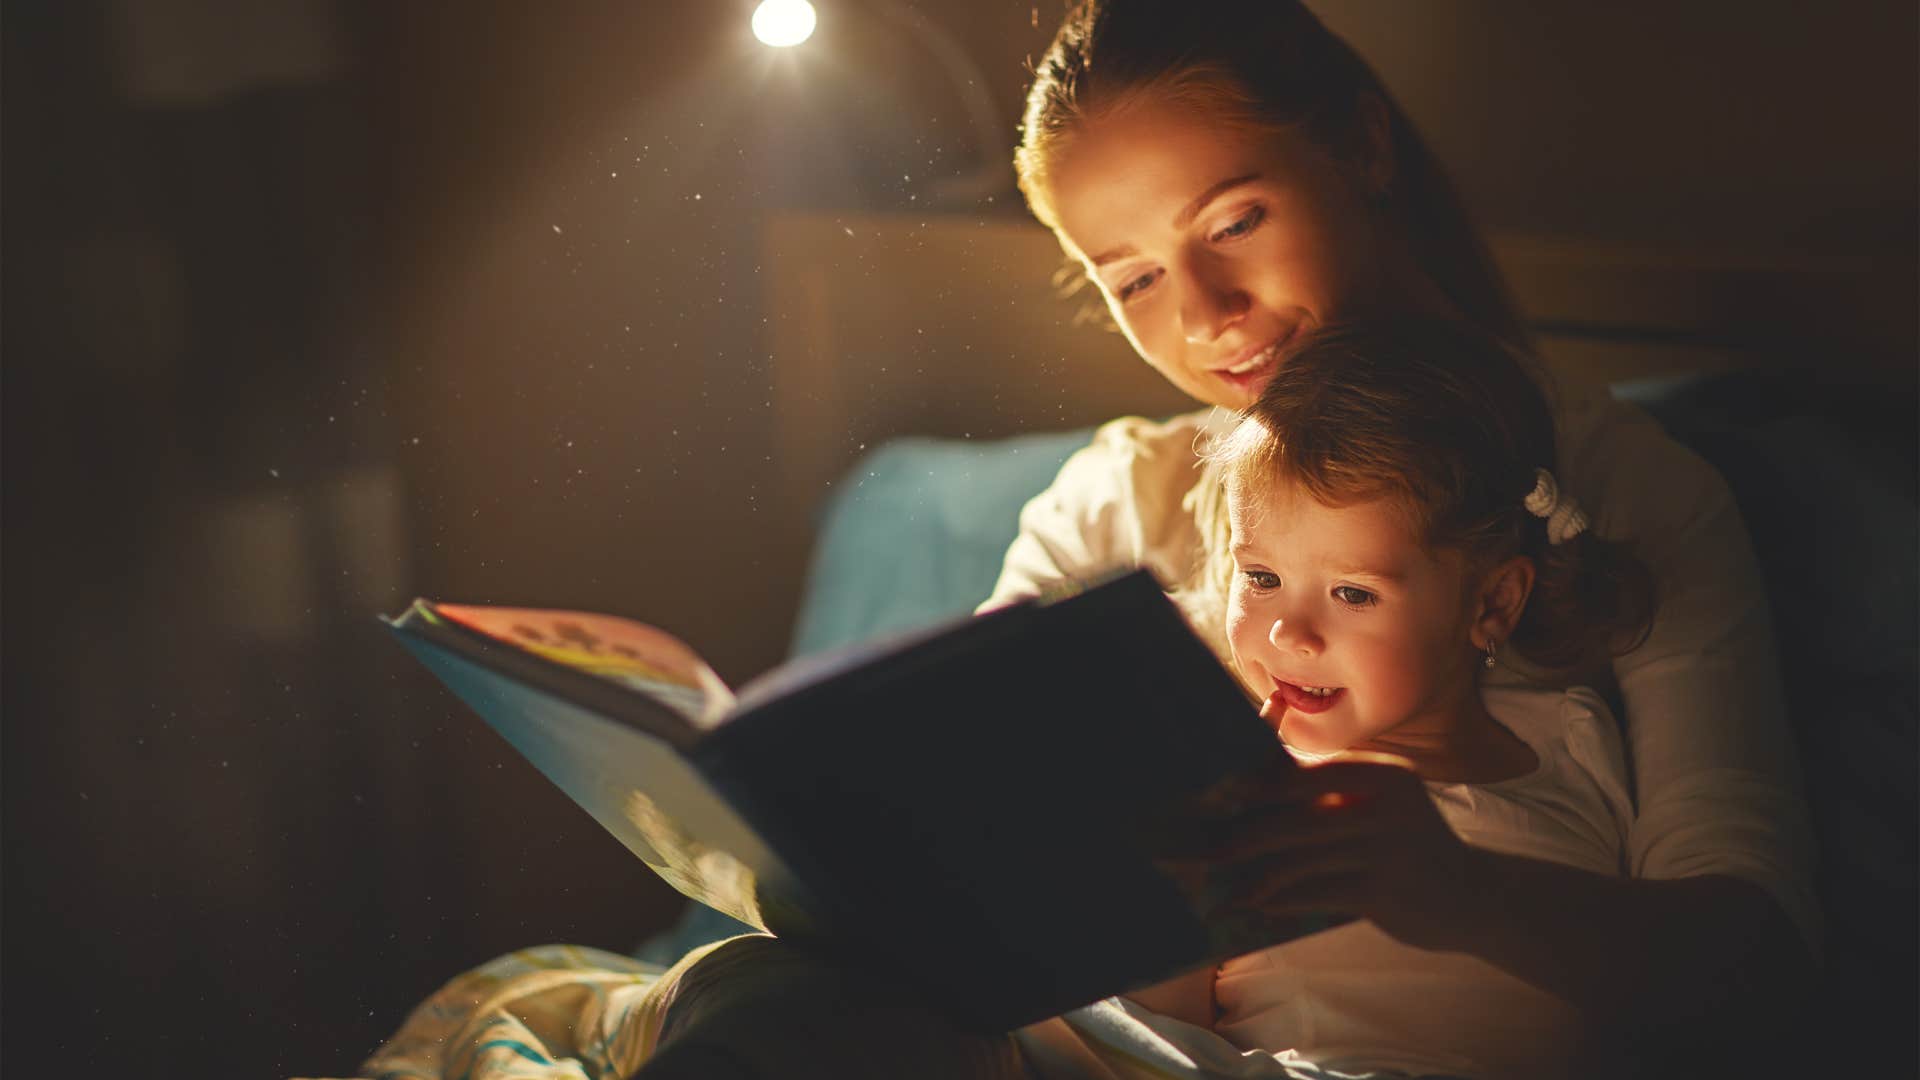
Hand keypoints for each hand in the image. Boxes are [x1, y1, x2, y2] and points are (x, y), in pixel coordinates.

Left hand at [1169, 753, 1481, 951]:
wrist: (1474, 896)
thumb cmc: (1407, 844)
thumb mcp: (1379, 803)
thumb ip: (1328, 789)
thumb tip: (1251, 783)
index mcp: (1379, 773)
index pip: (1302, 773)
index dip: (1251, 785)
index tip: (1210, 796)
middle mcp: (1385, 804)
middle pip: (1292, 818)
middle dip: (1241, 835)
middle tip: (1200, 849)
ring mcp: (1386, 849)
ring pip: (1299, 859)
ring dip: (1253, 877)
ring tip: (1222, 888)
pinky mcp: (1383, 892)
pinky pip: (1314, 893)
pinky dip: (1280, 901)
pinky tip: (1255, 905)